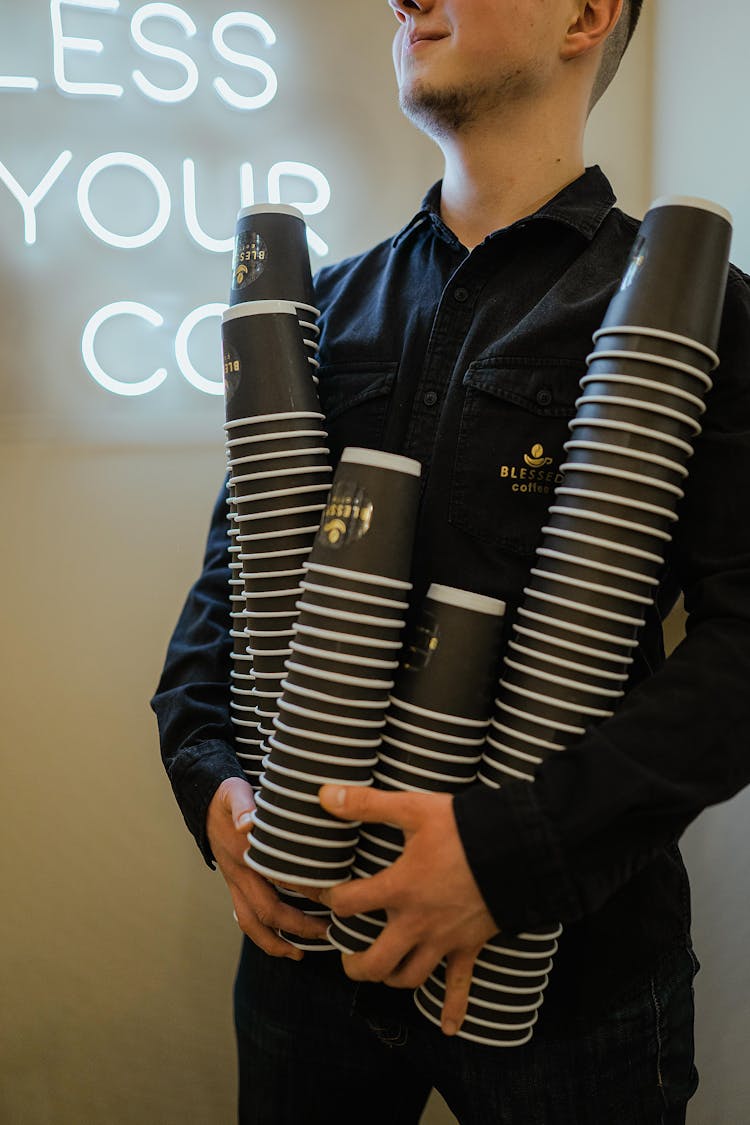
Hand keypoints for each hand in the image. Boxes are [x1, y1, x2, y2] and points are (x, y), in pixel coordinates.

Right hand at [206, 777, 328, 958]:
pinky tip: (286, 943)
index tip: (335, 896)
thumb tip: (247, 822)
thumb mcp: (235, 793)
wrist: (203, 803)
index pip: (279, 879)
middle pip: (267, 911)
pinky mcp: (235, 888)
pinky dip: (266, 936)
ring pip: (252, 923)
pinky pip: (247, 920)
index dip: (306, 891)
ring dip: (276, 942)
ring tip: (301, 954)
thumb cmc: (228, 797)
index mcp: (245, 854)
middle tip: (328, 932)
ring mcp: (235, 885)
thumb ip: (242, 806)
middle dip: (298, 926)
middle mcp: (239, 875)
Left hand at [315, 784, 498, 1034]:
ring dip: (391, 978)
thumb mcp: (415, 809)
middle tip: (345, 955)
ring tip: (380, 970)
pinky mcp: (470, 946)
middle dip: (354, 963)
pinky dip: (454, 1009)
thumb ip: (367, 804)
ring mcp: (444, 940)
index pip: (349, 904)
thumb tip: (323, 794)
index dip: (329, 899)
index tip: (324, 892)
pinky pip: (461, 987)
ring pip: (410, 978)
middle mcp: (417, 923)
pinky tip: (448, 1029)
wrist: (521, 850)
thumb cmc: (466, 828)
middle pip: (375, 962)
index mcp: (400, 889)